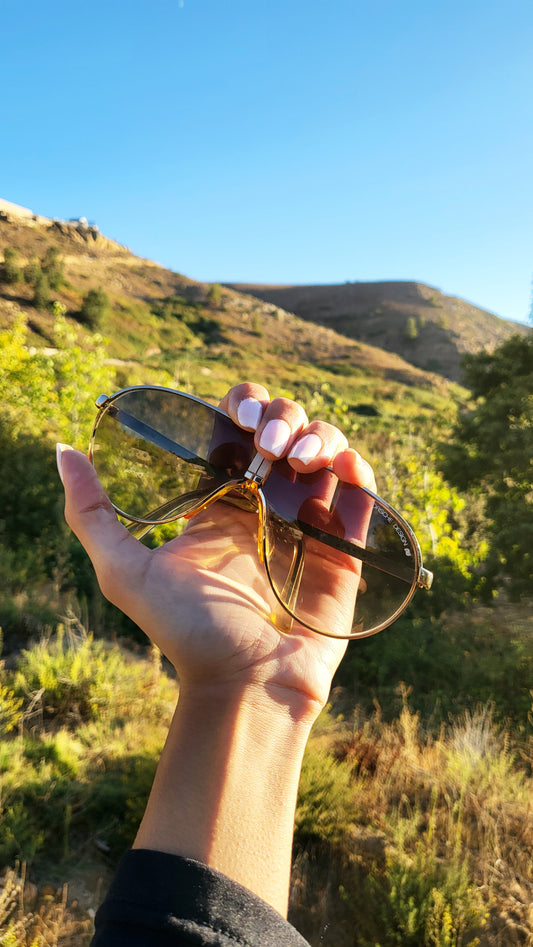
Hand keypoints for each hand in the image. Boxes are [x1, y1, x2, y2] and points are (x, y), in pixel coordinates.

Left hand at [58, 382, 375, 714]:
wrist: (247, 687)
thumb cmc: (186, 634)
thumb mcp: (126, 572)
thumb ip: (91, 513)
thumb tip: (64, 451)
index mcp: (219, 503)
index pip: (238, 431)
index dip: (244, 407)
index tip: (241, 414)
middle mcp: (265, 506)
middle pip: (287, 430)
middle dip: (285, 419)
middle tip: (271, 447)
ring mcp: (307, 525)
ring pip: (326, 452)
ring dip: (322, 439)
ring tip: (303, 463)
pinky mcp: (344, 551)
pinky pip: (361, 498)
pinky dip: (360, 472)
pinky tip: (345, 471)